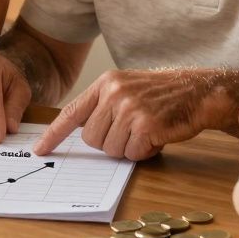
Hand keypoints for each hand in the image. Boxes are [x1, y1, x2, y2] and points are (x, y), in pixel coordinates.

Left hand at [33, 69, 222, 160]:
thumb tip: (85, 136)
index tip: (40, 148)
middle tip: (132, 131)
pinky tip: (157, 136)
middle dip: (110, 143)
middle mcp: (114, 93)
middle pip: (92, 140)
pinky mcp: (146, 125)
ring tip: (147, 131)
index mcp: (105, 83)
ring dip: (129, 148)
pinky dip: (144, 152)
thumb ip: (104, 106)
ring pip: (111, 150)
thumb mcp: (127, 89)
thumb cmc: (162, 95)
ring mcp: (130, 108)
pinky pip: (132, 154)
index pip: (72, 112)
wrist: (199, 91)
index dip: (54, 134)